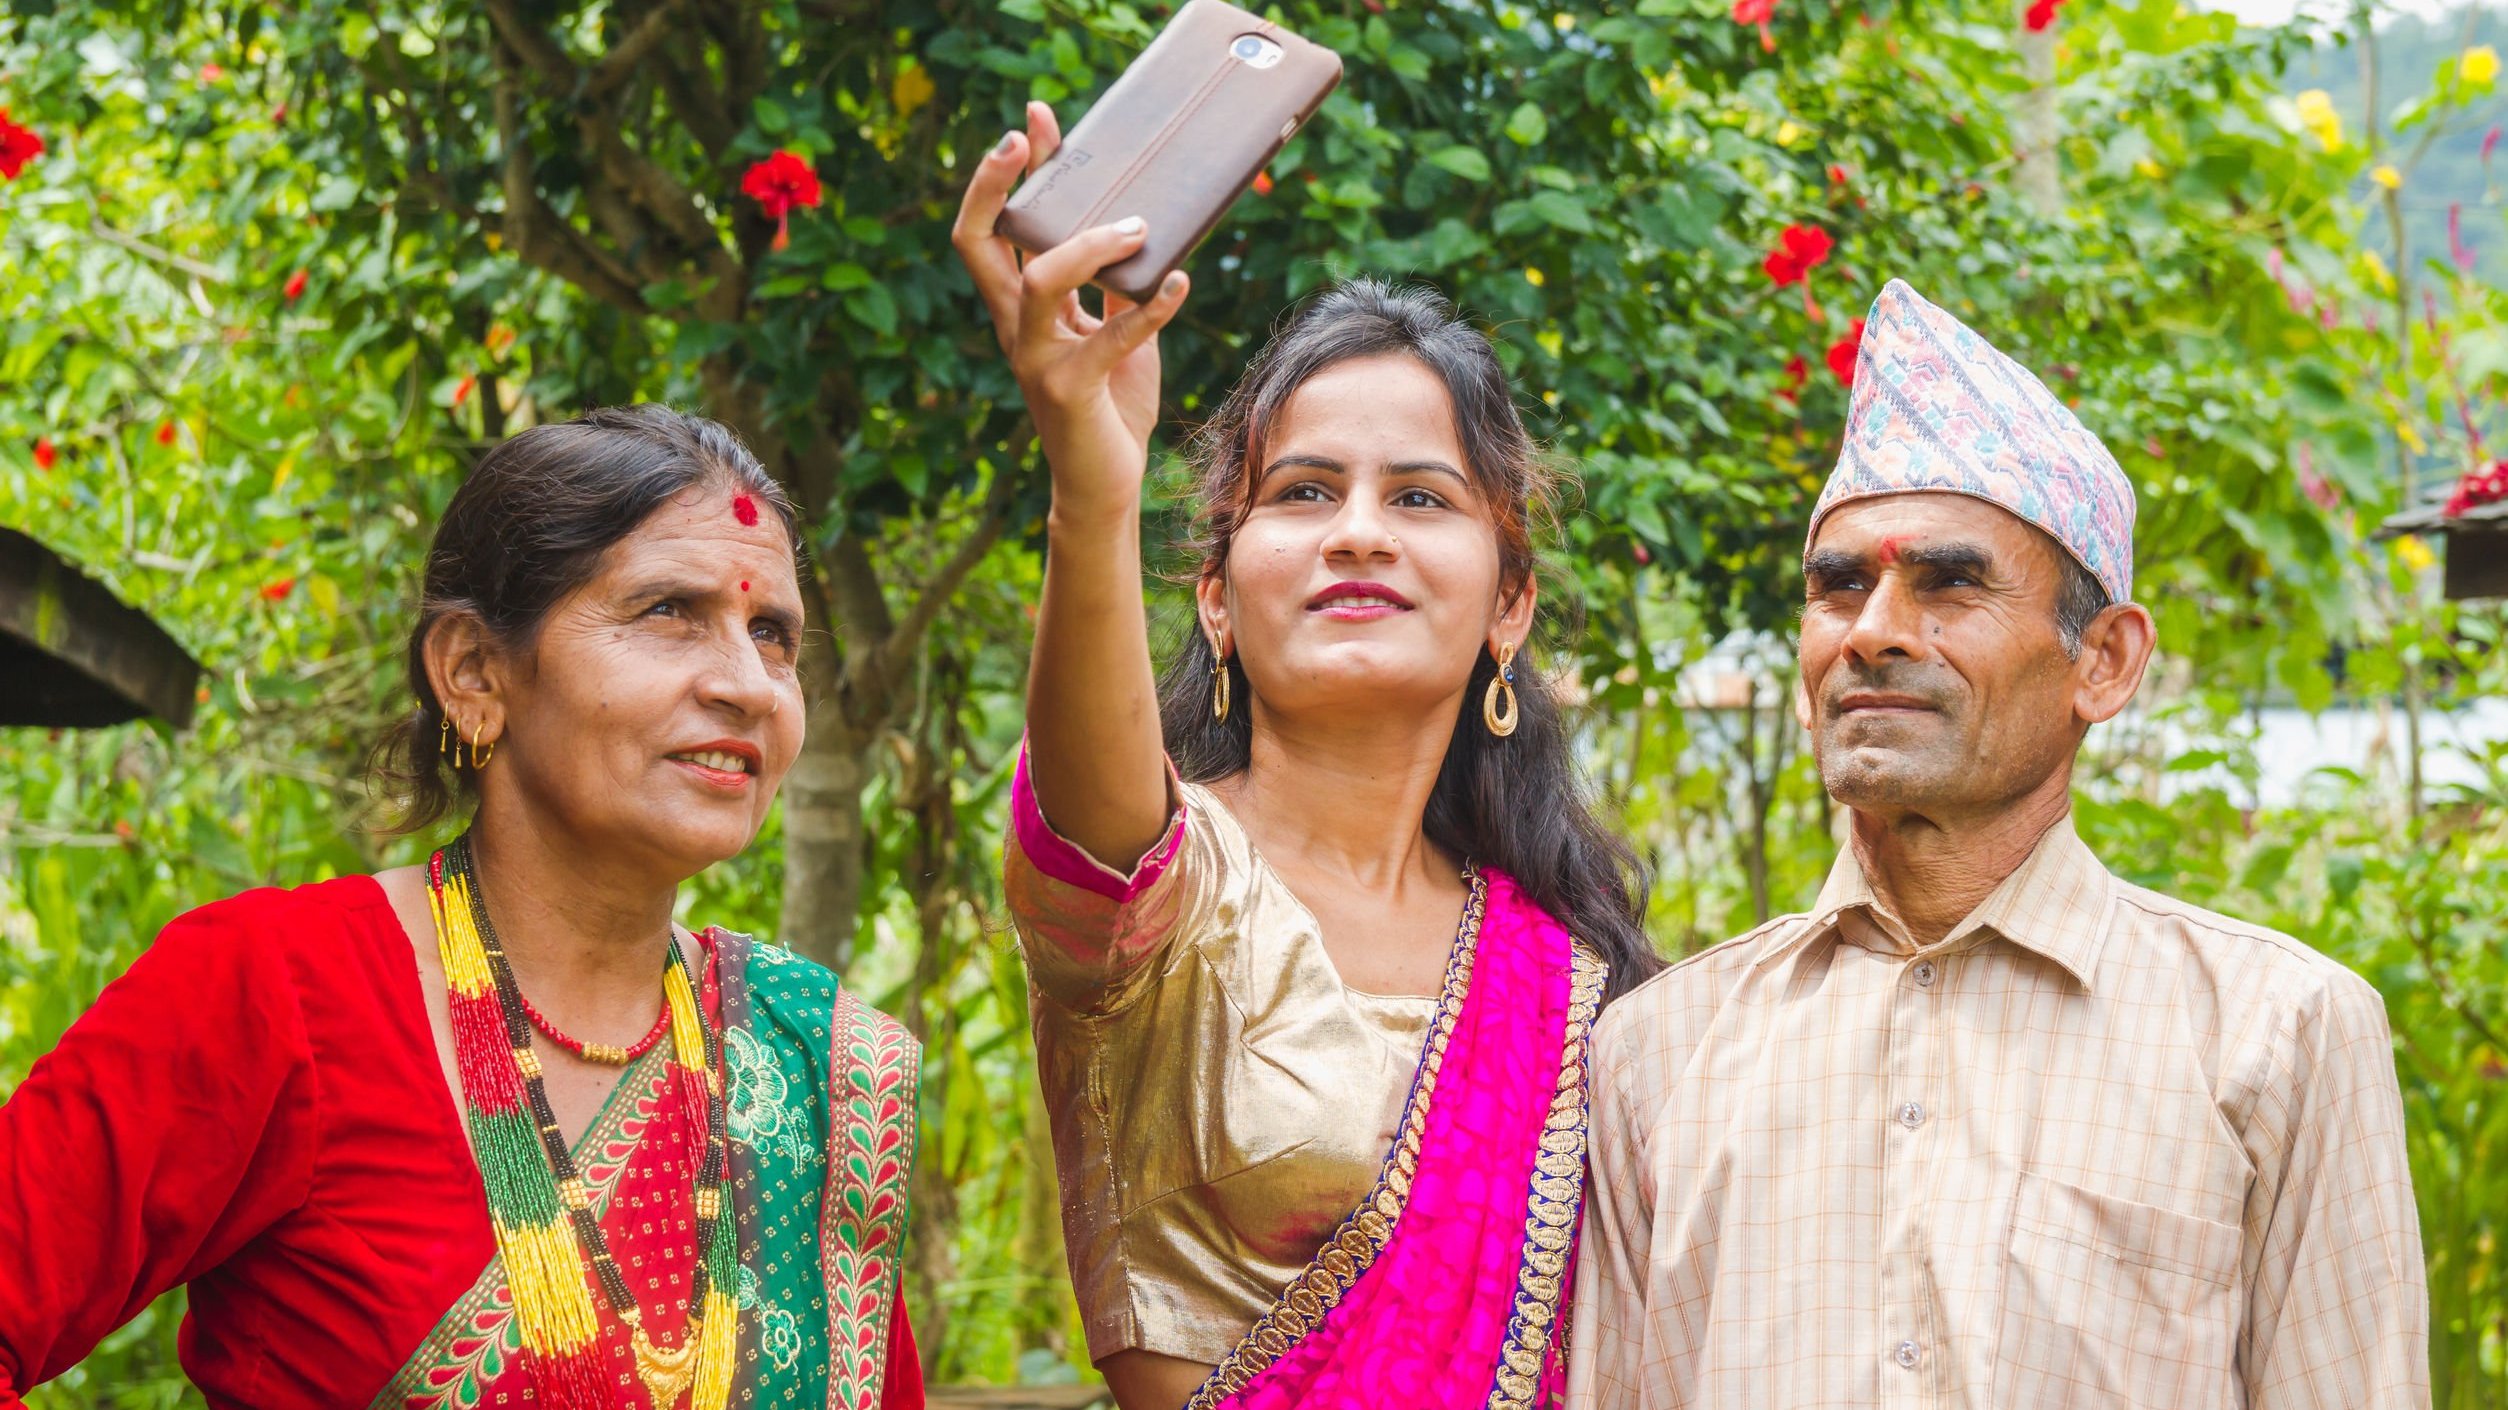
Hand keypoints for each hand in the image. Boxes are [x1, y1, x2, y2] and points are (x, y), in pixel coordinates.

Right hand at [950, 101, 1191, 518]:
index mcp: (1022, 309)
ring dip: (1089, 244)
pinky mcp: (1070, 390)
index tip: (1034, 123)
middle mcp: (1016, 328)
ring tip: (1140, 227)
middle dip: (998, 184)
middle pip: (978, 242)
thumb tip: (1143, 229)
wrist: (1106, 483)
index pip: (992, 230)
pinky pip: (1110, 339)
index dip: (1005, 176)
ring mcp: (1037, 359)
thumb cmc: (1111, 405)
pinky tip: (1181, 286)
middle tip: (1026, 135)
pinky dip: (1151, 309)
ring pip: (1038, 281)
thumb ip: (1116, 288)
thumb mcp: (1116, 332)